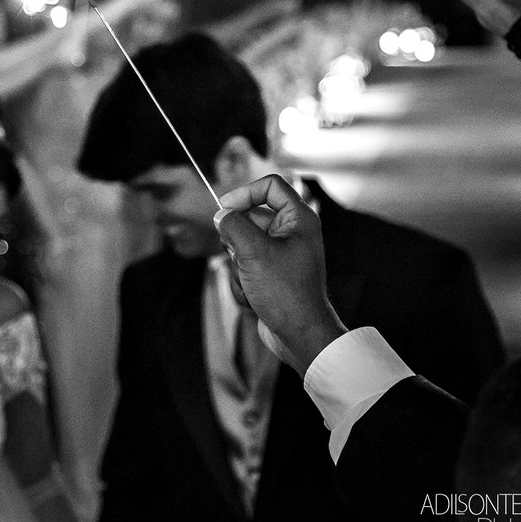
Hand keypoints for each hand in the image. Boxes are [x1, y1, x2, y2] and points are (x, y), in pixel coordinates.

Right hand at [214, 174, 345, 374]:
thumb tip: (221, 216)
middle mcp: (293, 233)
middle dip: (237, 238)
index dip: (245, 192)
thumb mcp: (253, 252)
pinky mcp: (272, 274)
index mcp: (299, 220)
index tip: (224, 207)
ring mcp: (282, 255)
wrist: (300, 335)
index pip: (270, 186)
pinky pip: (247, 266)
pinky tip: (251, 296)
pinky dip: (243, 280)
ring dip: (238, 265)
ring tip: (248, 281)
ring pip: (245, 244)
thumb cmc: (286, 292)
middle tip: (235, 253)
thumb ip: (233, 225)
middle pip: (252, 217)